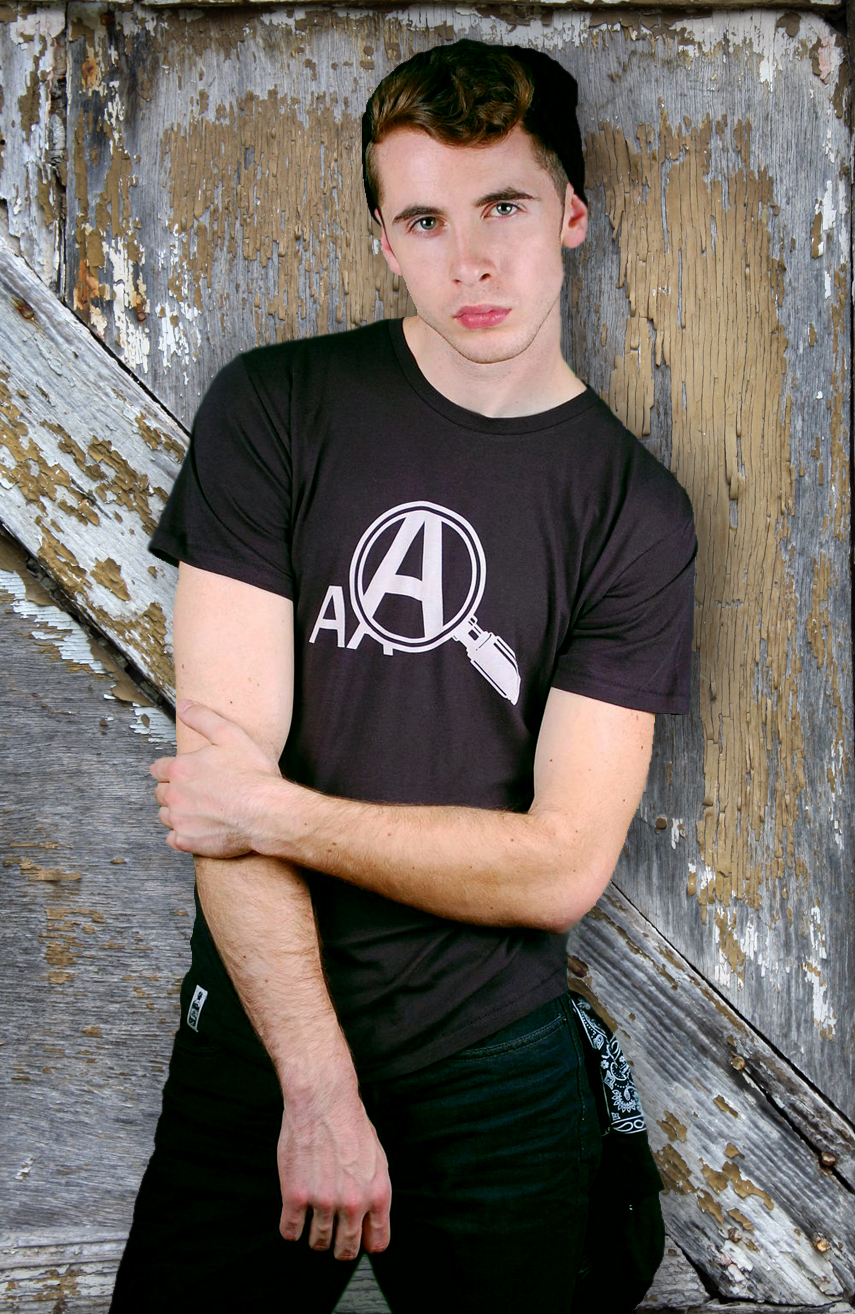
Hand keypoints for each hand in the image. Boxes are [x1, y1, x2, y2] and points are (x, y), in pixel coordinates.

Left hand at [151, 700, 279, 856]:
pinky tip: (198, 828)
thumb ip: (202, 718)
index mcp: (181, 768)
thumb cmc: (253, 775)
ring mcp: (180, 820)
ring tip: (197, 809)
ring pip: (165, 815)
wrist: (266, 812)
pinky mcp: (188, 841)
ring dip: (176, 812)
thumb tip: (183, 706)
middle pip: (160, 793)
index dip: (168, 769)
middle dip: (172, 790)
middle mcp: (175, 794)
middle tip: (193, 791)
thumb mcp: (230, 734)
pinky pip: (173, 839)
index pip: (158, 769)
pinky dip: (182, 834)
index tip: (179, 773)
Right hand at [278, 1081, 391, 1260]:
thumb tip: (372, 1220)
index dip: (366, 1244)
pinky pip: (290, 1232)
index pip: (377, 1242)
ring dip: (314, 1235)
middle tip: (332, 1234)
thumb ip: (375, 1193)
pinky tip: (294, 1215)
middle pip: (346, 1250)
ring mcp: (324, 1202)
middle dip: (339, 1246)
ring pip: (318, 1243)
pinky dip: (291, 1228)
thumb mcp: (377, 1159)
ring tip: (313, 1218)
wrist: (322, 1101)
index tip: (357, 1241)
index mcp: (378, 1194)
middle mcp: (353, 1203)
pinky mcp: (296, 1196)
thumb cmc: (350, 1124)